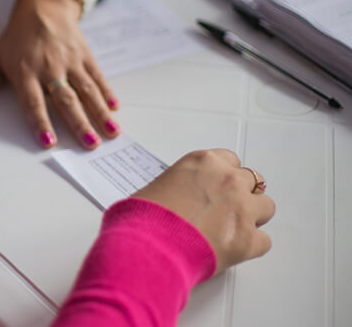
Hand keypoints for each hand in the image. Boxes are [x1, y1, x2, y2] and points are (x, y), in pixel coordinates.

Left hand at [0, 0, 119, 148]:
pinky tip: (115, 109)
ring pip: (86, 90)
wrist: (43, 6)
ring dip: (99, 112)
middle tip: (89, 144)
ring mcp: (70, 61)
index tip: (49, 143)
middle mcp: (49, 68)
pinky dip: (107, 92)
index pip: (33, 102)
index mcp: (25, 72)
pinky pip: (98, 76)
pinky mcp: (85, 55)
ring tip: (112, 132)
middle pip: (65, 99)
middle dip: (79, 123)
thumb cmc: (16, 38)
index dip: (41, 123)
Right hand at [134, 149, 275, 273]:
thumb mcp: (155, 187)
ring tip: (231, 229)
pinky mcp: (249, 240)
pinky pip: (264, 241)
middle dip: (241, 194)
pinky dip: (251, 246)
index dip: (222, 177)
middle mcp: (227, 181)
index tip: (216, 187)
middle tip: (225, 209)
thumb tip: (177, 198)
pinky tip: (232, 249)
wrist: (147, 247)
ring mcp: (242, 209)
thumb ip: (177, 186)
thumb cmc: (143, 218)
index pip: (229, 160)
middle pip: (252, 181)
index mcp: (204, 163)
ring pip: (266, 207)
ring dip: (252, 217)